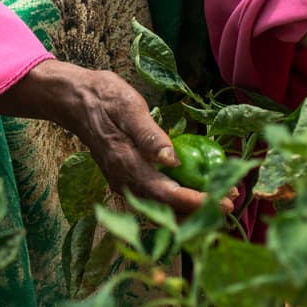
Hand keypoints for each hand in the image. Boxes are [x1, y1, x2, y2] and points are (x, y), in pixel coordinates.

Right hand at [0, 60, 206, 214]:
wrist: (76, 99)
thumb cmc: (105, 98)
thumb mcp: (129, 108)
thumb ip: (149, 135)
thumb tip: (173, 160)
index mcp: (126, 163)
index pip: (164, 194)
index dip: (193, 202)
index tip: (220, 203)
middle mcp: (124, 179)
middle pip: (164, 207)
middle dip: (199, 209)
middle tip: (231, 201)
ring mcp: (123, 180)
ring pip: (159, 205)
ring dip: (190, 206)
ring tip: (220, 198)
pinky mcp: (125, 176)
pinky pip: (153, 197)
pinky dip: (176, 199)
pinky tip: (195, 191)